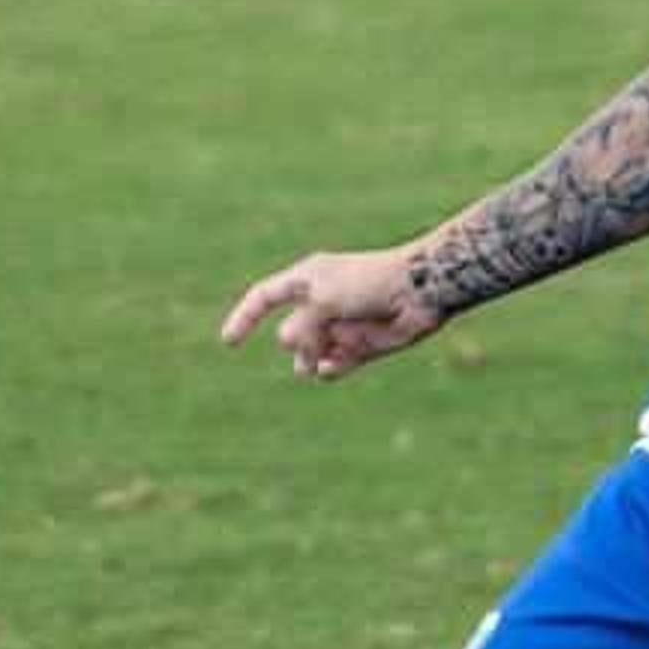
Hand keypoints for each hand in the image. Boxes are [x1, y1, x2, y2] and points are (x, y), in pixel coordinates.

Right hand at [221, 244, 442, 378]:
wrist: (419, 291)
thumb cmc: (370, 283)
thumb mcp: (325, 299)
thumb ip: (302, 326)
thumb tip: (292, 353)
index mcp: (307, 279)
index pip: (264, 297)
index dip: (244, 317)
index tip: (229, 342)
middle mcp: (321, 302)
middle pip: (290, 333)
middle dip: (298, 341)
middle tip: (318, 338)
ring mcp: (339, 326)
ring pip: (309, 354)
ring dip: (310, 358)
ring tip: (327, 354)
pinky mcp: (360, 347)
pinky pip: (333, 367)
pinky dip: (330, 370)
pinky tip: (332, 367)